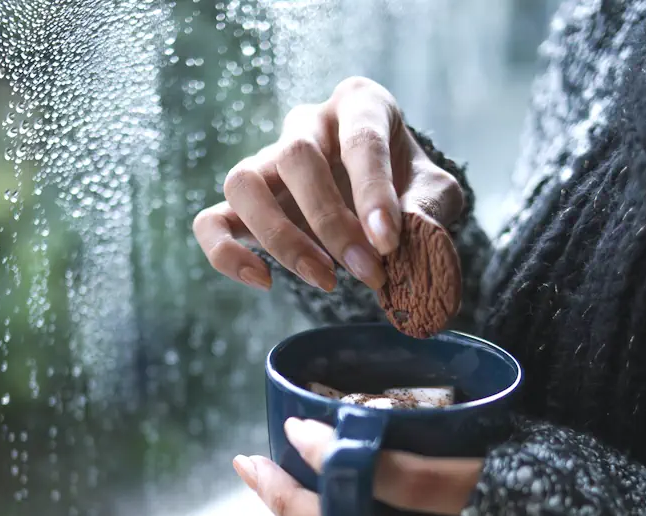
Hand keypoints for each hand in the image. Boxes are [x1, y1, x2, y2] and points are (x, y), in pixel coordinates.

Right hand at [193, 76, 464, 292]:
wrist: (383, 202)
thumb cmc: (410, 188)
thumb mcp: (435, 192)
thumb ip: (428, 209)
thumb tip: (402, 237)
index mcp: (359, 105)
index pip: (359, 139)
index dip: (373, 193)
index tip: (388, 242)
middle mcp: (306, 124)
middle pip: (296, 156)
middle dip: (331, 222)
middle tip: (367, 272)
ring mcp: (267, 161)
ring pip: (243, 182)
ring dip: (281, 239)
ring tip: (325, 281)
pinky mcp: (242, 205)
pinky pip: (210, 221)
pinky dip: (227, 254)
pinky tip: (264, 281)